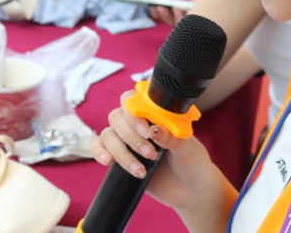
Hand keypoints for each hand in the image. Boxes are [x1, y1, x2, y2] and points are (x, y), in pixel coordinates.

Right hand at [90, 90, 218, 210]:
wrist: (190, 189)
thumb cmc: (192, 161)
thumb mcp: (188, 149)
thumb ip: (173, 138)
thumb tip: (155, 130)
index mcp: (156, 113)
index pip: (134, 99)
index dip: (135, 112)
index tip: (147, 130)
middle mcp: (139, 123)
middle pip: (117, 116)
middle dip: (131, 136)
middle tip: (151, 153)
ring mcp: (127, 139)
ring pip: (108, 134)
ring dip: (122, 152)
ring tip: (141, 170)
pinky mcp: (118, 156)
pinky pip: (98, 146)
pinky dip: (99, 152)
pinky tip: (109, 161)